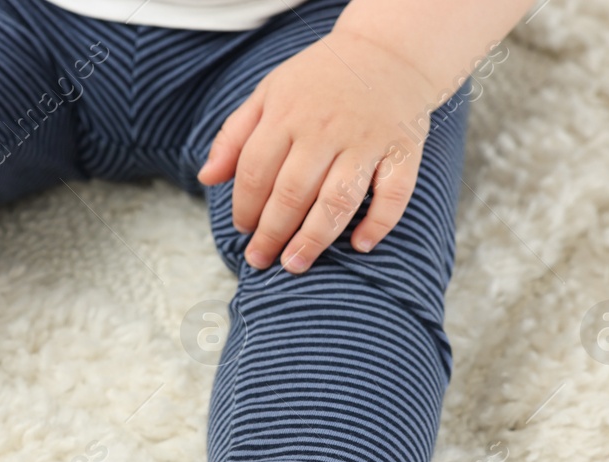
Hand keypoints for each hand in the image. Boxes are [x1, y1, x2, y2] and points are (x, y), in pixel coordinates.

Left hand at [197, 29, 443, 272]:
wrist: (387, 51)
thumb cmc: (318, 80)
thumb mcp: (268, 93)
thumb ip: (234, 135)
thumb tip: (206, 178)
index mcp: (288, 114)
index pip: (256, 172)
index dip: (245, 207)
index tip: (243, 229)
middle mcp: (326, 128)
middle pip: (293, 193)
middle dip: (272, 234)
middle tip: (261, 259)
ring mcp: (366, 140)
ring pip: (338, 201)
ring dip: (314, 239)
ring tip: (295, 263)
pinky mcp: (402, 149)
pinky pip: (394, 194)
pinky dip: (379, 223)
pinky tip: (360, 245)